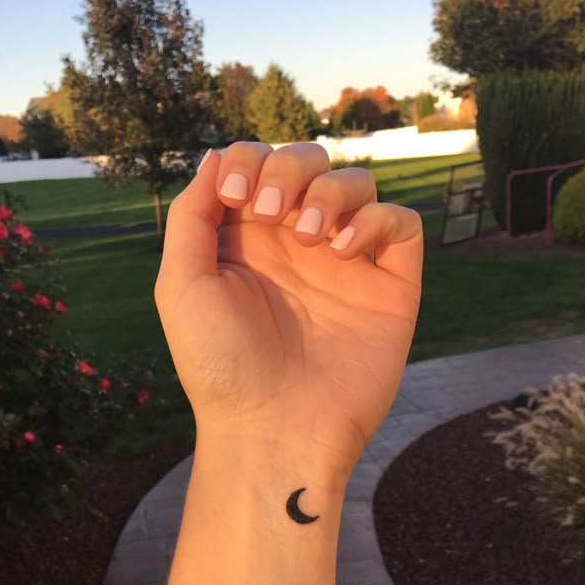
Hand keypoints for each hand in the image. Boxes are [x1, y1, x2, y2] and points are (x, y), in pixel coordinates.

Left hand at [154, 142, 422, 481]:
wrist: (273, 429)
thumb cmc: (220, 366)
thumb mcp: (182, 285)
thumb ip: (191, 216)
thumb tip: (215, 155)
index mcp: (249, 242)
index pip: (259, 166)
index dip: (249, 161)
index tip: (234, 197)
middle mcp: (298, 248)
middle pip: (310, 163)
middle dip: (288, 169)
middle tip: (272, 216)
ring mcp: (345, 266)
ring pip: (357, 184)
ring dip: (331, 192)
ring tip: (308, 238)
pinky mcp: (389, 288)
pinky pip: (402, 225)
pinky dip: (377, 220)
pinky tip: (342, 252)